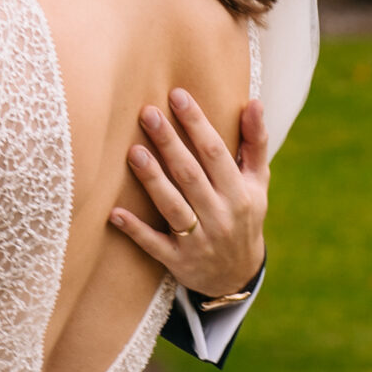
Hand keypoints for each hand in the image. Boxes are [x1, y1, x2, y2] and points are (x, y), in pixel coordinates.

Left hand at [109, 91, 268, 299]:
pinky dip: (135, 230)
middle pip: (191, 175)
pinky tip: (114, 213)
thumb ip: (255, 143)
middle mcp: (221, 216)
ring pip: (173, 207)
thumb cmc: (243, 214)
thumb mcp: (257, 182)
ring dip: (153, 180)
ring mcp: (199, 241)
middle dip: (169, 143)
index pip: (216, 153)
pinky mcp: (179, 262)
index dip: (197, 124)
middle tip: (147, 113)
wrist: (237, 275)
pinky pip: (154, 245)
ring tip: (133, 152)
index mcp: (239, 193)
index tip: (177, 95)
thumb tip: (255, 102)